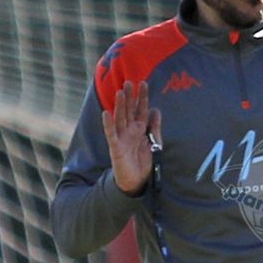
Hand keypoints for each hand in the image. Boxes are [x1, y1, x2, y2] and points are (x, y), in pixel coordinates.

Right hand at [102, 80, 161, 196]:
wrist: (137, 181)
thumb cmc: (144, 160)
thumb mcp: (154, 142)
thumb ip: (155, 126)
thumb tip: (156, 109)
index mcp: (139, 128)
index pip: (140, 109)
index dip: (142, 97)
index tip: (143, 83)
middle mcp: (129, 130)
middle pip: (129, 110)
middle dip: (129, 97)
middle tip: (129, 82)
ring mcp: (121, 137)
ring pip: (119, 118)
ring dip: (119, 106)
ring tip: (120, 92)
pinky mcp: (115, 147)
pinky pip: (111, 134)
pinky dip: (108, 124)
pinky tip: (106, 113)